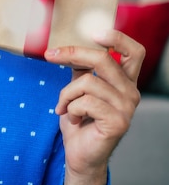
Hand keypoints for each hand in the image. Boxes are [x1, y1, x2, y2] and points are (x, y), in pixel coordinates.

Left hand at [44, 29, 144, 184]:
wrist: (79, 152)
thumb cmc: (78, 119)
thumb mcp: (78, 88)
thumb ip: (81, 69)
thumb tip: (66, 46)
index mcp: (124, 81)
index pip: (134, 52)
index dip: (117, 38)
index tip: (94, 31)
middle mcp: (131, 92)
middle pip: (104, 59)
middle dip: (73, 54)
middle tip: (50, 55)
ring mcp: (127, 108)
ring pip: (88, 82)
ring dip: (66, 93)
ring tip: (64, 106)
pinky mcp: (118, 122)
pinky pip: (85, 102)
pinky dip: (70, 108)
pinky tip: (73, 118)